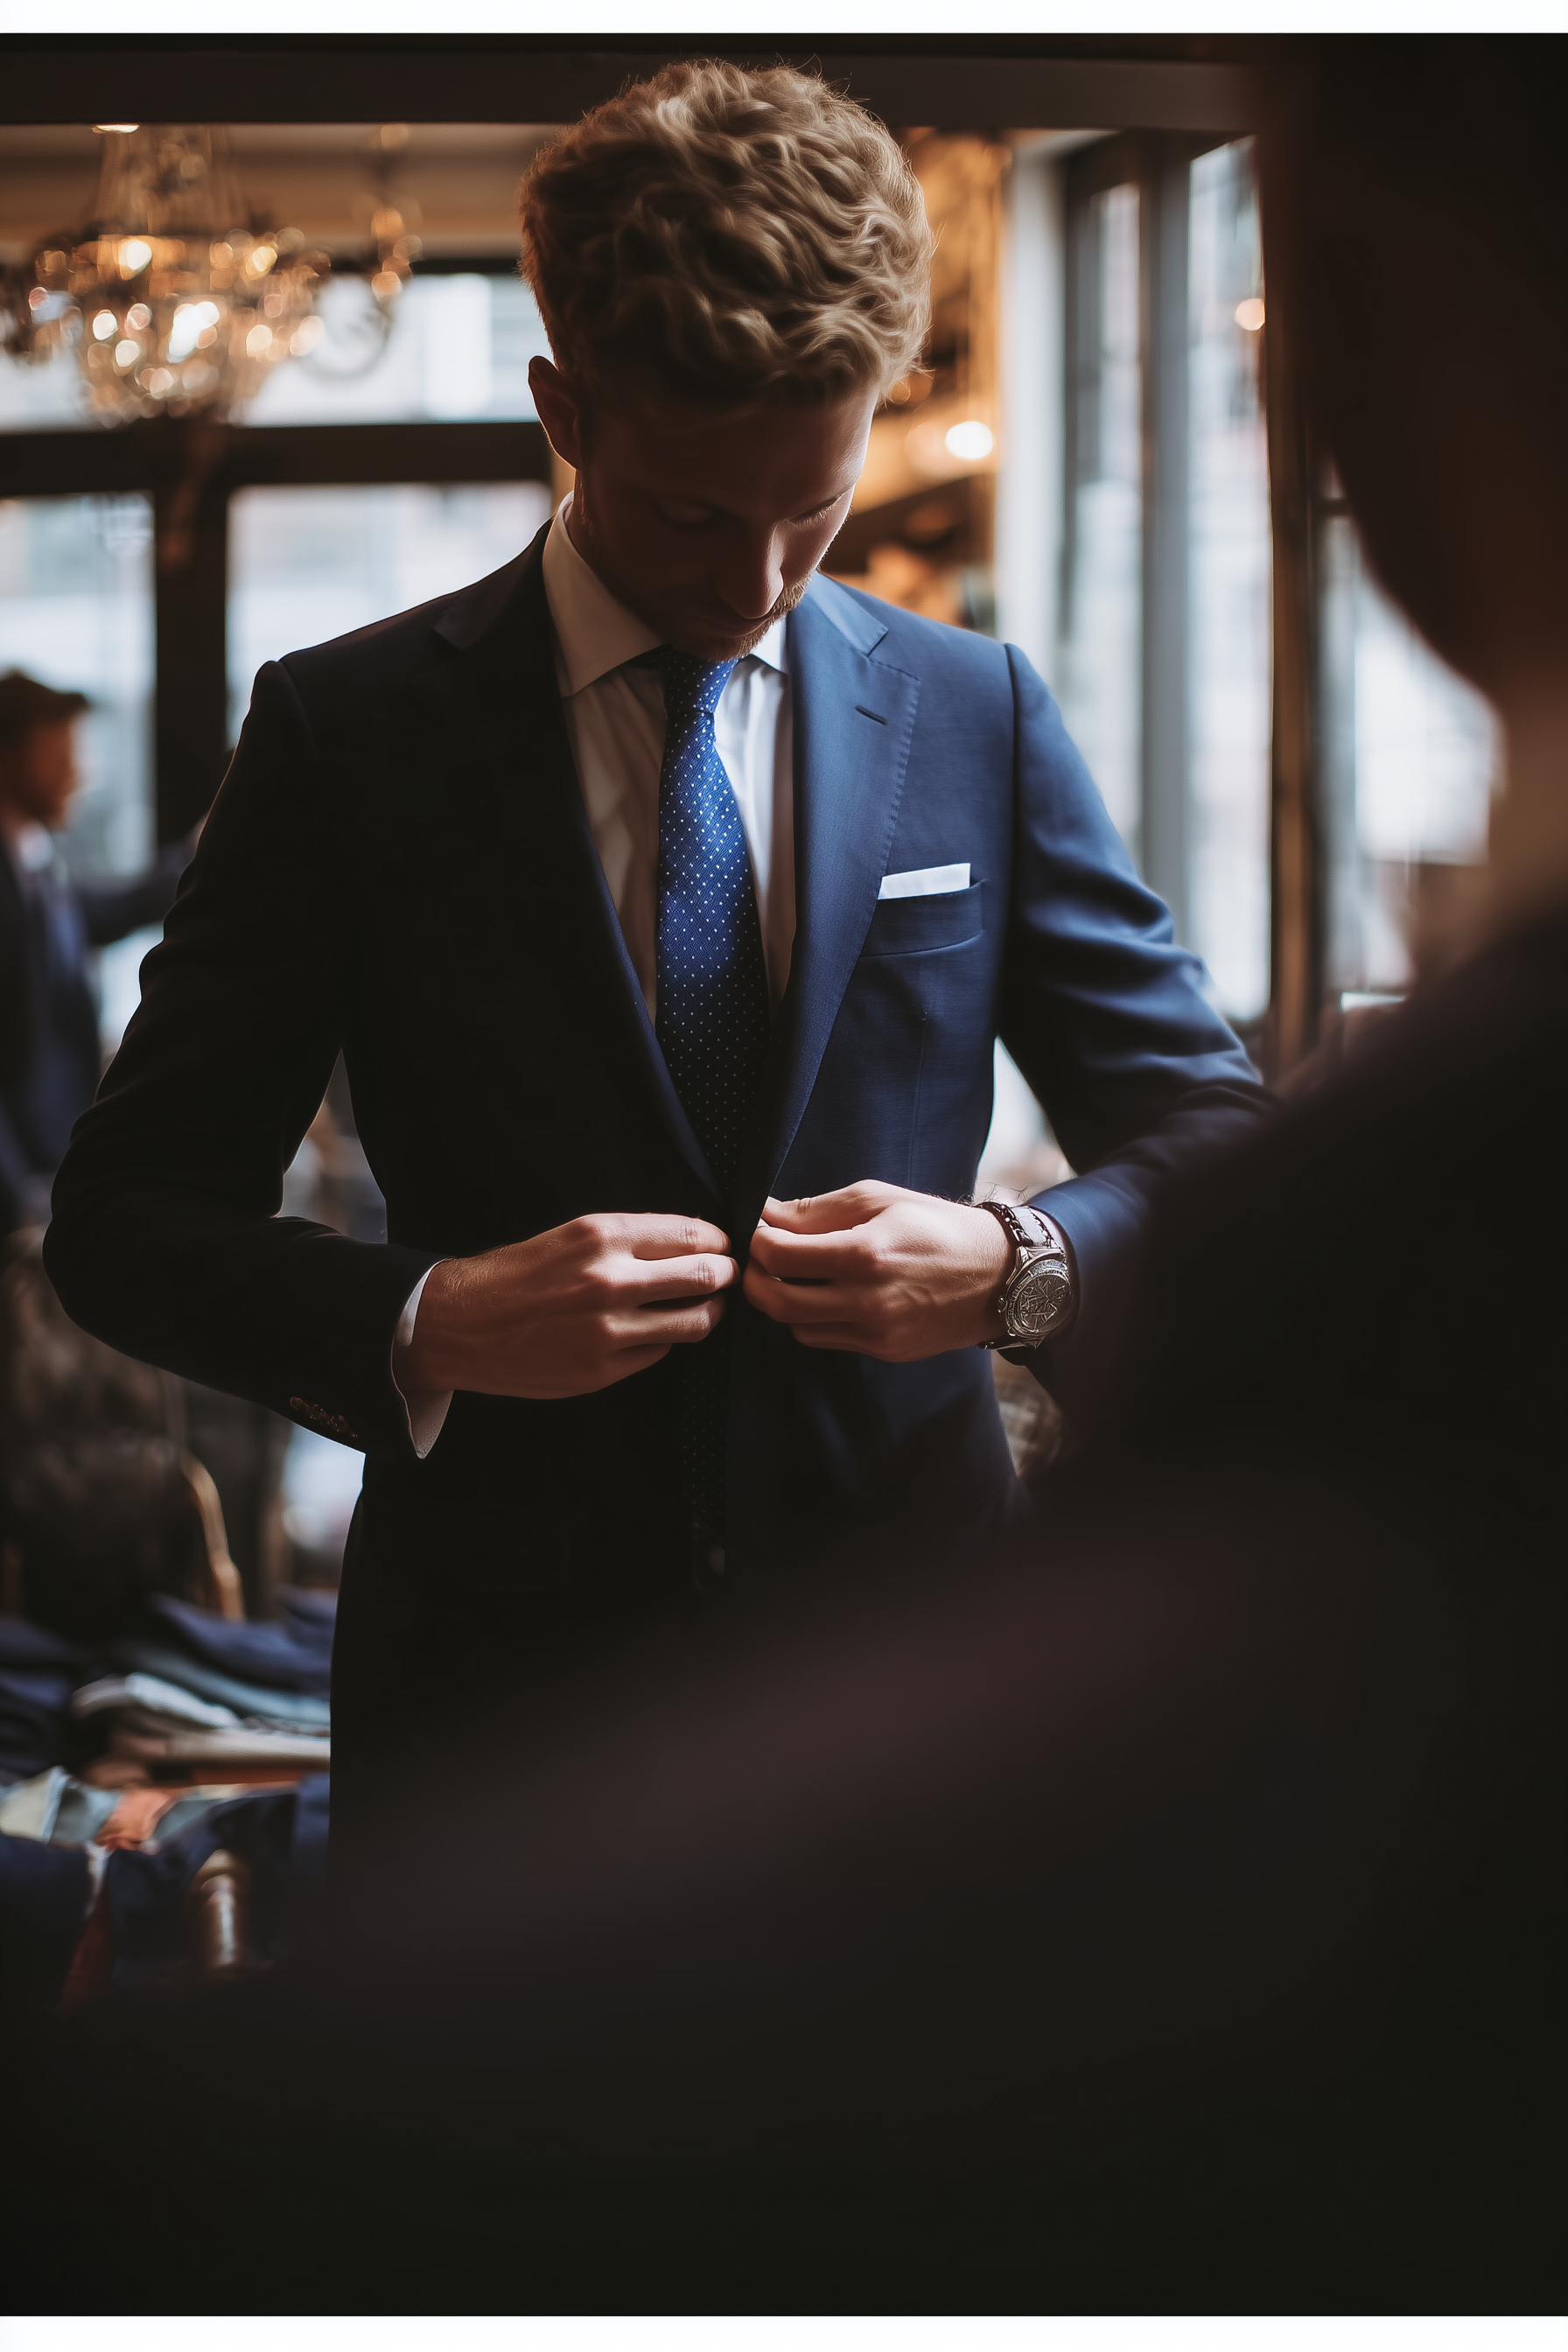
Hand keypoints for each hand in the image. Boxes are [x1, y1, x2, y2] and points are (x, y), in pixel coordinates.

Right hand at [395, 1213, 737, 1399]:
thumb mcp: (571, 1236)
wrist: (461, 1324)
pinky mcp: (602, 1370)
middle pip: (706, 1276)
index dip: (718, 1242)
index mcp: (601, 1236)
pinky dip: (665, 1341)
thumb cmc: (516, 1274)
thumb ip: (629, 1239)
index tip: (721, 1247)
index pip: (693, 1234)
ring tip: (703, 1307)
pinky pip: (661, 1353)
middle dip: (725, 1275)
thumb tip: (692, 1242)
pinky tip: (654, 1332)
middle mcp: (610, 1281)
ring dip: (707, 1313)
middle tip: (725, 1277)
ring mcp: (608, 1331)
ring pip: (694, 1322)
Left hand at [743, 1181, 1010, 1359]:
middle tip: (760, 1259)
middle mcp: (867, 1300)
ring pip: (796, 1326)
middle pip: (775, 1302)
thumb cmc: (938, 1227)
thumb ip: (817, 1210)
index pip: (778, 1256)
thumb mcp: (880, 1198)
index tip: (760, 1230)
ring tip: (801, 1275)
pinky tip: (831, 1294)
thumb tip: (767, 1215)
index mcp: (864, 1253)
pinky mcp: (884, 1350)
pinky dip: (815, 1318)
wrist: (998, 1275)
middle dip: (755, 1278)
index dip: (756, 1241)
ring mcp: (875, 1332)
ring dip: (785, 1300)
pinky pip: (827, 1338)